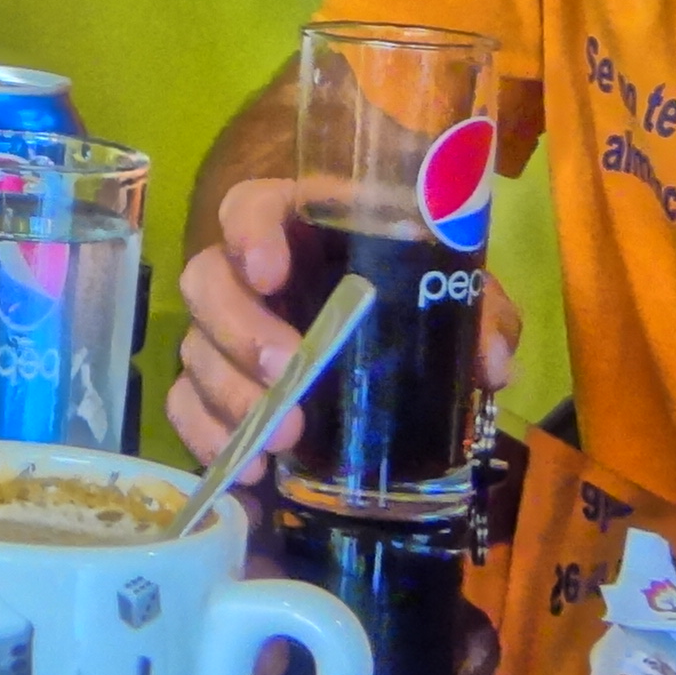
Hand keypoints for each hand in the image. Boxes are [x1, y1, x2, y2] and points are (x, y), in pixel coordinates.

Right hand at [165, 177, 518, 468]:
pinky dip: (209, 438)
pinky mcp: (214, 382)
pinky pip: (184, 404)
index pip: (250, 206)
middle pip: (206, 281)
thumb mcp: (451, 285)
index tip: (268, 272)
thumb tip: (491, 363)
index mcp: (298, 223)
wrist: (383, 319)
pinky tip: (249, 469)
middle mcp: (245, 271)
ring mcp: (222, 329)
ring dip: (232, 397)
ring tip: (283, 439)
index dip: (249, 233)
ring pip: (193, 349)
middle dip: (240, 332)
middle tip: (289, 371)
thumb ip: (477, 310)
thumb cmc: (411, 283)